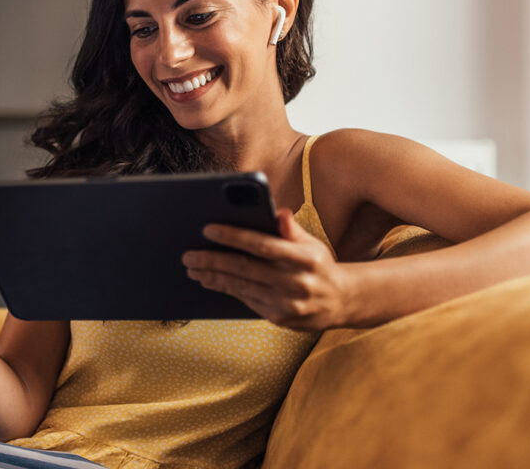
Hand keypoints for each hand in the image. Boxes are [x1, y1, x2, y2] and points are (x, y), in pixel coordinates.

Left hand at [181, 208, 352, 330]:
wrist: (342, 301)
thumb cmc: (319, 265)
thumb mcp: (311, 243)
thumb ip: (291, 229)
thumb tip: (279, 212)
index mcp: (305, 258)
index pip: (264, 245)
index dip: (234, 237)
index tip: (208, 229)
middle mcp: (297, 282)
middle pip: (246, 268)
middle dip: (212, 260)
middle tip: (188, 255)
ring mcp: (288, 303)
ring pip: (242, 286)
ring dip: (213, 277)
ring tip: (193, 268)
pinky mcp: (280, 318)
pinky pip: (246, 300)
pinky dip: (225, 289)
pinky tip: (210, 280)